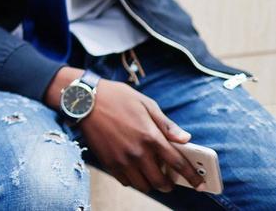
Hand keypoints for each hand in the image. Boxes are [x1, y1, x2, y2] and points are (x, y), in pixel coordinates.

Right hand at [75, 80, 198, 192]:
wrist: (83, 99)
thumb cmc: (116, 97)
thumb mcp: (146, 104)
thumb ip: (167, 124)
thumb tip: (186, 138)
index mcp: (150, 136)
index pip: (177, 163)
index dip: (191, 176)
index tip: (198, 183)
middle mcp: (137, 152)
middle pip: (160, 181)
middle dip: (170, 184)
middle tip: (171, 180)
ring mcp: (122, 159)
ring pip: (143, 185)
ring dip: (152, 184)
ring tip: (152, 175)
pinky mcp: (108, 162)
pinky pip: (125, 181)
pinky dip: (133, 180)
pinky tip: (134, 170)